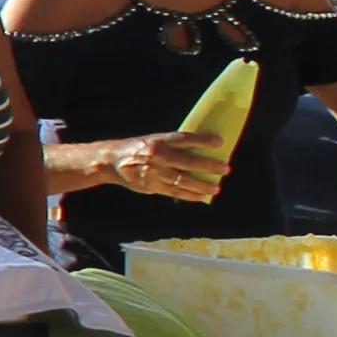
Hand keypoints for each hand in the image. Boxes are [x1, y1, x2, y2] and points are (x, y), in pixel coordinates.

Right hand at [104, 132, 230, 202]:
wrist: (111, 161)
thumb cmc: (137, 149)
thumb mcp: (152, 140)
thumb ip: (171, 145)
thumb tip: (198, 152)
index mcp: (158, 141)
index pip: (184, 139)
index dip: (203, 141)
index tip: (219, 143)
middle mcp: (157, 156)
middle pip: (188, 162)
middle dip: (209, 166)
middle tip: (225, 169)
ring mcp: (154, 173)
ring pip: (183, 180)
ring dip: (202, 185)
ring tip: (216, 188)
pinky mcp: (151, 186)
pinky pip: (174, 192)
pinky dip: (189, 195)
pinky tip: (201, 196)